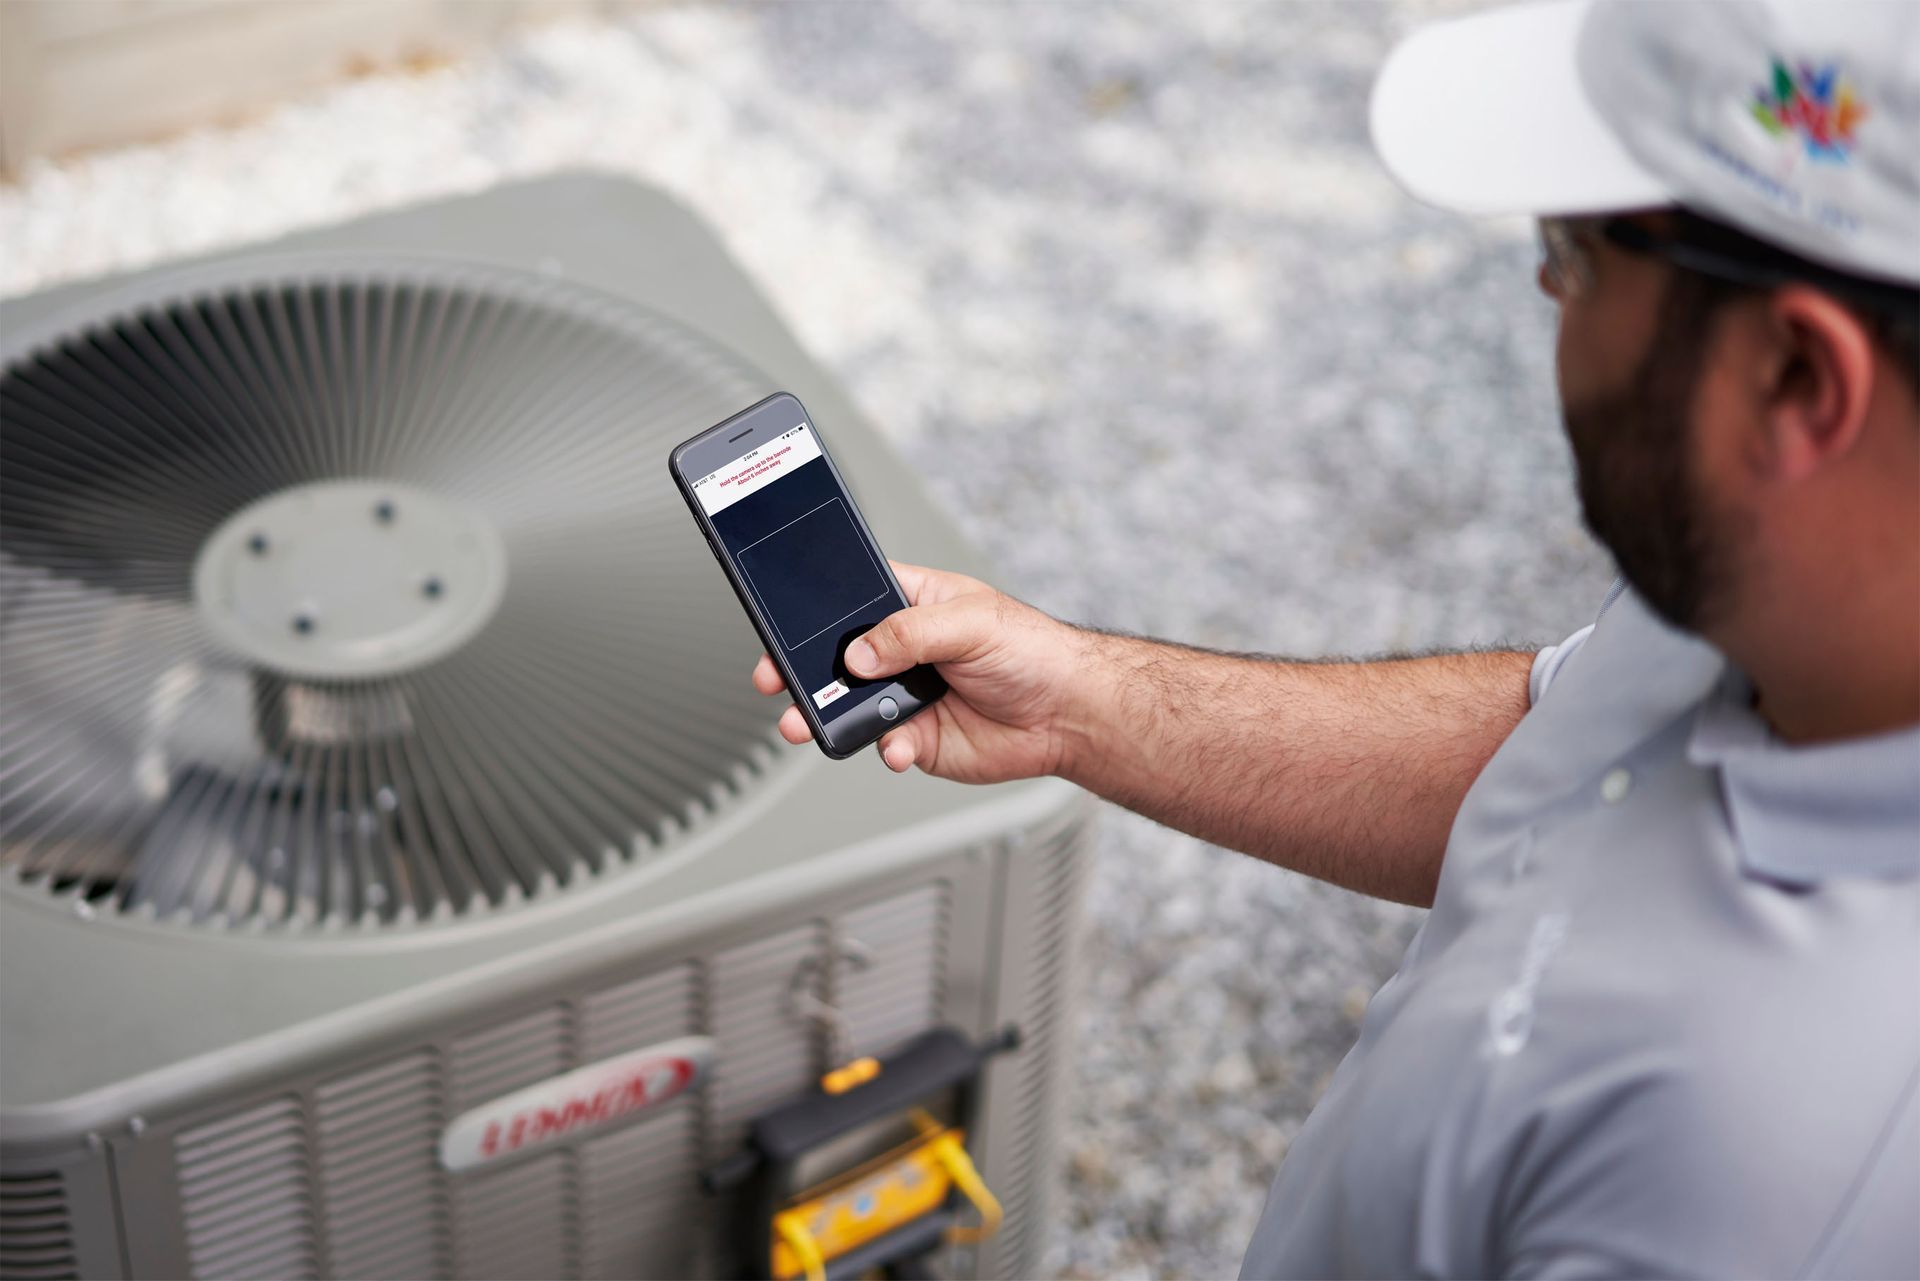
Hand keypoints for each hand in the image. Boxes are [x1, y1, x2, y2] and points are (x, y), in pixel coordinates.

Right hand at [751, 562, 1086, 781]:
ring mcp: (905, 695)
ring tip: (806, 723)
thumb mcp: (972, 622)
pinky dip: (884, 749)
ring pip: (849, 704)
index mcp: (911, 604)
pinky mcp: (917, 737)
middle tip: (777, 679)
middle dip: (801, 669)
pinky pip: (883, 744)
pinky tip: (897, 747)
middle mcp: (902, 650)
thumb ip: (911, 633)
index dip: (812, 611)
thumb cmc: (1034, 651)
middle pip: (836, 656)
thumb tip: (859, 653)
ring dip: (825, 714)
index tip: (781, 624)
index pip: (848, 598)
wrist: (1070, 714)